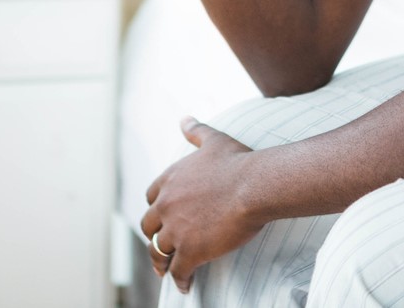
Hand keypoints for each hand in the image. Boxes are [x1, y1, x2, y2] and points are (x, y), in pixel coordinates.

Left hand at [141, 117, 265, 293]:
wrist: (254, 185)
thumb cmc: (238, 161)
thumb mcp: (214, 140)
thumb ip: (196, 131)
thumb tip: (185, 118)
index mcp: (170, 179)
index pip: (151, 197)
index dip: (158, 208)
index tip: (164, 216)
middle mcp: (166, 204)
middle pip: (149, 226)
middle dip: (154, 236)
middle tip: (162, 246)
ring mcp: (176, 229)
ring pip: (158, 251)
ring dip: (161, 262)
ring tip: (167, 271)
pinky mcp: (189, 250)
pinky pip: (177, 271)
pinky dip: (179, 279)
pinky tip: (186, 285)